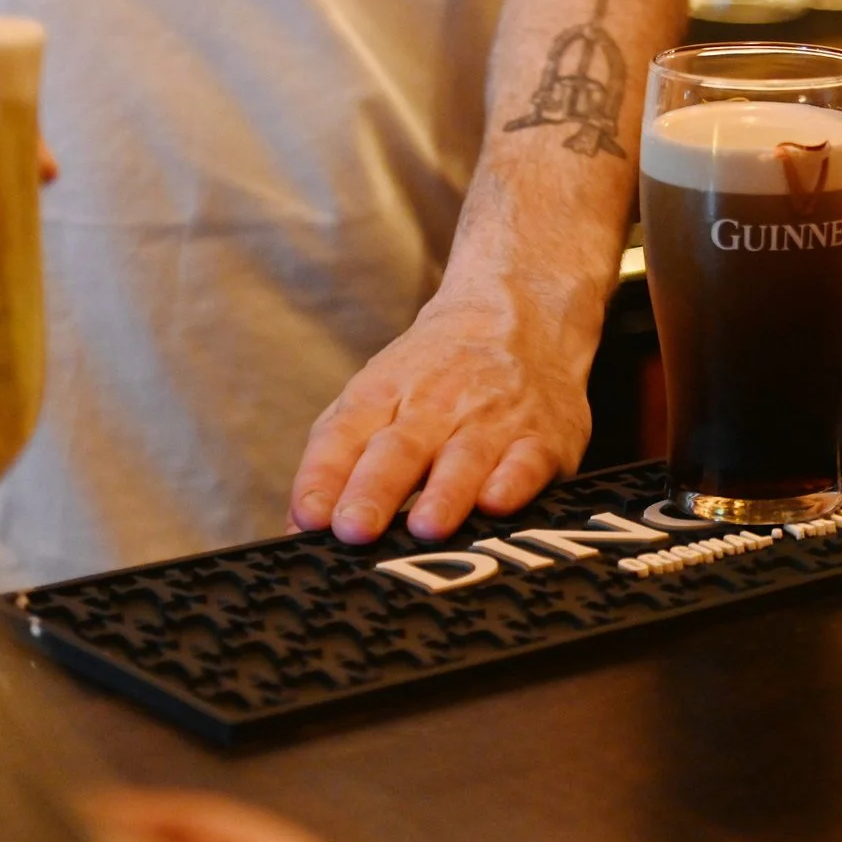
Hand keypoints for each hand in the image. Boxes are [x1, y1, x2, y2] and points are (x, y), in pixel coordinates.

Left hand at [288, 270, 595, 543]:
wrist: (522, 311)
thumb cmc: (438, 372)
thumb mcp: (379, 394)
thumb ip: (337, 460)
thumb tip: (297, 529)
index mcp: (384, 395)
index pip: (344, 435)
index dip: (324, 477)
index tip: (308, 518)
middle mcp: (435, 407)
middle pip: (400, 449)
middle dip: (375, 490)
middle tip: (355, 528)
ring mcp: (492, 420)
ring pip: (465, 457)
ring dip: (445, 493)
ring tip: (426, 527)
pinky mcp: (544, 437)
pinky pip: (529, 459)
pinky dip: (513, 481)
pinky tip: (497, 502)